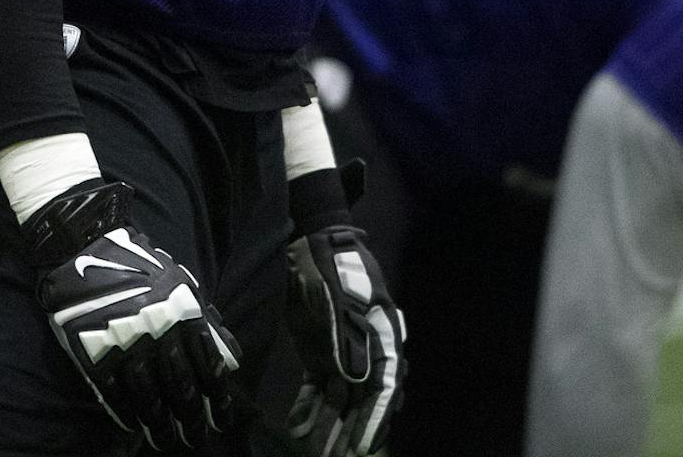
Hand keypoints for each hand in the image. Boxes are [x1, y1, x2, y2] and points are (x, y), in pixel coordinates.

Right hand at [24, 178, 241, 450]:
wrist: (82, 247)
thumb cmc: (137, 265)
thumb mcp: (181, 285)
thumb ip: (207, 323)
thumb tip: (231, 360)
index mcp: (182, 314)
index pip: (208, 367)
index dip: (219, 398)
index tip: (223, 419)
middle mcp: (158, 333)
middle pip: (181, 388)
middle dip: (193, 418)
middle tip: (197, 438)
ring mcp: (124, 345)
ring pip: (149, 398)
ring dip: (161, 425)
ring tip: (167, 440)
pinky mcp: (93, 353)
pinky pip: (114, 393)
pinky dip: (127, 413)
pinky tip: (135, 426)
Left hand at [284, 224, 404, 455]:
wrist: (314, 245)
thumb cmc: (336, 271)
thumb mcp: (342, 303)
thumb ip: (349, 344)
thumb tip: (358, 385)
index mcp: (383, 342)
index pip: (384, 390)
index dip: (375, 421)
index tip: (364, 449)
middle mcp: (367, 355)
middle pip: (362, 401)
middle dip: (351, 432)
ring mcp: (342, 356)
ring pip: (339, 399)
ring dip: (329, 425)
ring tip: (315, 453)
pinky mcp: (320, 354)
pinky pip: (317, 387)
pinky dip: (309, 407)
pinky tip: (299, 427)